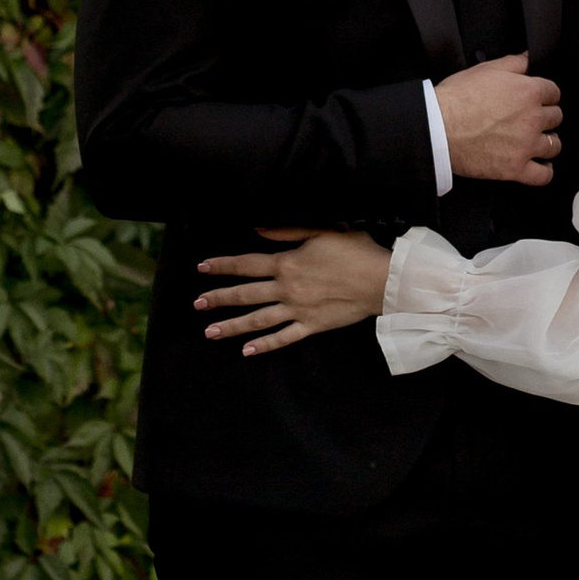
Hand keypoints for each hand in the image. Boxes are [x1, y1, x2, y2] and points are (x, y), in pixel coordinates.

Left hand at [196, 227, 392, 356]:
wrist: (381, 281)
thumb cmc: (355, 252)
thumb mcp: (322, 231)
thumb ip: (287, 231)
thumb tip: (257, 228)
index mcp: (287, 263)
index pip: (246, 264)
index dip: (222, 266)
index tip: (202, 268)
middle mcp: (287, 289)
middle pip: (245, 295)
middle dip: (219, 299)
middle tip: (197, 305)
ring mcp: (297, 310)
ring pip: (258, 320)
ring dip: (232, 326)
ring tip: (210, 332)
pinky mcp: (311, 326)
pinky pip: (284, 338)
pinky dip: (265, 345)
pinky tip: (247, 351)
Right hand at [436, 50, 561, 187]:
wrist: (437, 127)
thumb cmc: (456, 98)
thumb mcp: (486, 69)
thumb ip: (514, 63)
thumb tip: (528, 59)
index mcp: (528, 92)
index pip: (553, 92)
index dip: (544, 94)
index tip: (538, 99)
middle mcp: (532, 119)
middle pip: (556, 118)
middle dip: (545, 116)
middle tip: (531, 118)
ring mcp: (526, 146)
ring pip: (554, 145)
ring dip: (547, 142)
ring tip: (536, 140)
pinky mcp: (515, 168)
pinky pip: (543, 176)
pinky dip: (545, 171)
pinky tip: (541, 166)